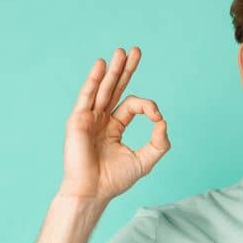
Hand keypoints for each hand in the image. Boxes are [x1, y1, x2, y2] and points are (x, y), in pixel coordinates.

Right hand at [60, 47, 170, 201]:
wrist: (93, 191)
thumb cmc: (115, 179)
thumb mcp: (145, 160)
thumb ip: (159, 142)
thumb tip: (163, 121)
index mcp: (115, 127)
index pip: (132, 106)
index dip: (148, 107)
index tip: (157, 117)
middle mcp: (101, 119)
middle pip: (115, 88)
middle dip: (126, 70)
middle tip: (135, 51)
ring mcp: (89, 118)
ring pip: (102, 88)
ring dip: (112, 70)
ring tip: (121, 51)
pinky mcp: (78, 120)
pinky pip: (87, 96)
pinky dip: (94, 80)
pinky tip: (102, 65)